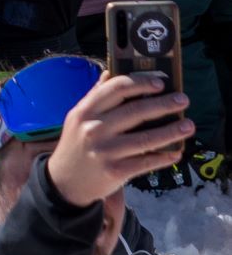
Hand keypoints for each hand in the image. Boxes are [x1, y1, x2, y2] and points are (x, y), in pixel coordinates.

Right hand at [44, 73, 192, 206]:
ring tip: (188, 126)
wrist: (65, 181)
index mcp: (84, 111)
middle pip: (135, 112)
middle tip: (183, 100)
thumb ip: (95, 96)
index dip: (140, 84)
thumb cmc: (76, 144)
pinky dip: (164, 157)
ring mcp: (105, 151)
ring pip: (146, 138)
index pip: (115, 89)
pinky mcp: (115, 171)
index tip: (160, 83)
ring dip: (172, 132)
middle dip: (164, 105)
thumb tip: (111, 73)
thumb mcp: (78, 117)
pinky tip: (175, 152)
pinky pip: (146, 161)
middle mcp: (94, 128)